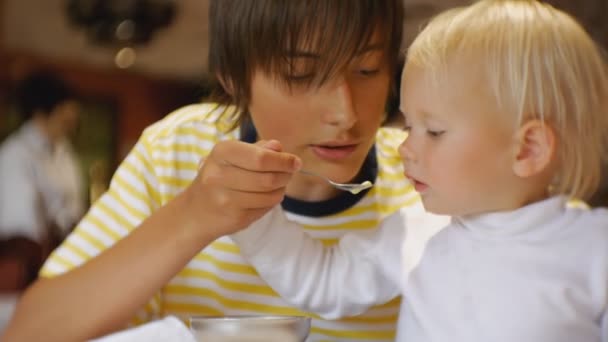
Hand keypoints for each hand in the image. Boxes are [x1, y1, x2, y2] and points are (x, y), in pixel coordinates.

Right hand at [184, 139, 300, 236]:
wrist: (195, 212)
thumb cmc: (219, 177)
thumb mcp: (232, 156)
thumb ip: (257, 149)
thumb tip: (278, 147)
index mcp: (221, 153)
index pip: (261, 157)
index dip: (283, 161)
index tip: (295, 162)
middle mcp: (219, 176)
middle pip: (268, 178)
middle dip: (286, 175)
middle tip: (290, 173)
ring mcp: (225, 199)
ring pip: (270, 195)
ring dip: (281, 189)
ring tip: (279, 184)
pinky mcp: (234, 218)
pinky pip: (265, 208)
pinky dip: (272, 202)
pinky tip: (267, 197)